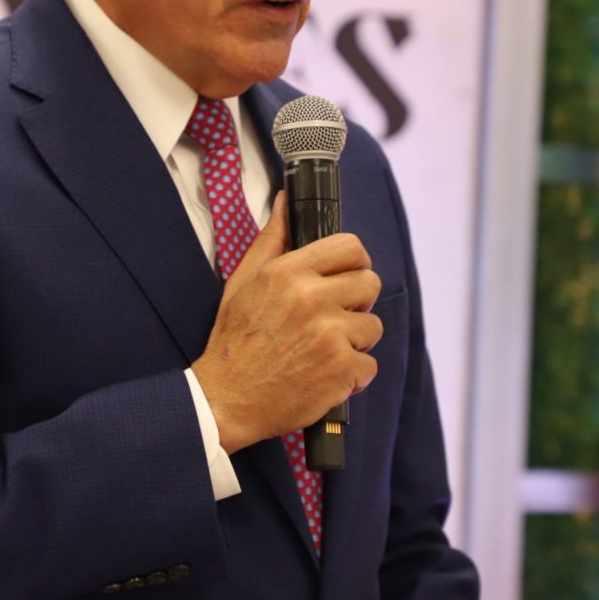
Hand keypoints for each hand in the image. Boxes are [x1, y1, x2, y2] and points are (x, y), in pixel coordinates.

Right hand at [190, 192, 381, 453]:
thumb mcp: (243, 281)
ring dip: (355, 340)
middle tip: (335, 317)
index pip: (350, 247)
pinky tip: (325, 375)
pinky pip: (369, 364)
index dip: (354, 261)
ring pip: (372, 326)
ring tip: (325, 350)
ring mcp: (330, 336)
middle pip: (370, 283)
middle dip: (356, 301)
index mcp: (289, 272)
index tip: (346, 276)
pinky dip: (352, 375)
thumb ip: (271, 239)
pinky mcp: (341, 371)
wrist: (226, 399)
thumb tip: (286, 200)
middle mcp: (312, 299)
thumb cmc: (234, 340)